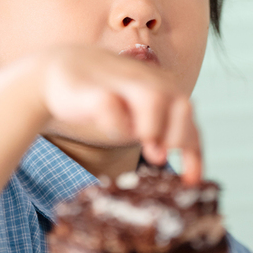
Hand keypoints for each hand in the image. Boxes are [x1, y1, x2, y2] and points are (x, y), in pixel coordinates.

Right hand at [38, 45, 201, 183]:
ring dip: (156, 128)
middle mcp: (149, 82)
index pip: (189, 124)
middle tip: (164, 160)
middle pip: (181, 104)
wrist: (58, 69)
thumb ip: (160, 129)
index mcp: (164, 89)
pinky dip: (118, 123)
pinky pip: (110, 105)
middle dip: (179, 135)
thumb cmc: (106, 97)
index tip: (191, 182)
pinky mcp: (93, 90)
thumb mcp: (137, 114)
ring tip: (152, 154)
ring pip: (152, 97)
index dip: (194, 154)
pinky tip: (116, 133)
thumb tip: (182, 167)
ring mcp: (122, 83)